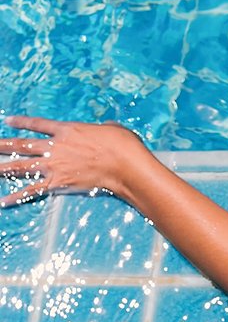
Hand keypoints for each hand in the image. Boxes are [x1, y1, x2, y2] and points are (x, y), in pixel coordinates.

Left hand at [0, 115, 146, 205]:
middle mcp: (56, 146)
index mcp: (68, 129)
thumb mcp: (109, 127)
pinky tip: (3, 201)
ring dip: (3, 168)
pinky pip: (32, 190)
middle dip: (4, 145)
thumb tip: (103, 129)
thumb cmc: (120, 142)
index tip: (8, 120)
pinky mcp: (57, 183)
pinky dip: (17, 196)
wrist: (122, 162)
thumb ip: (98, 129)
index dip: (22, 122)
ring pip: (22, 166)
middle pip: (23, 145)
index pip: (38, 124)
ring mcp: (54, 165)